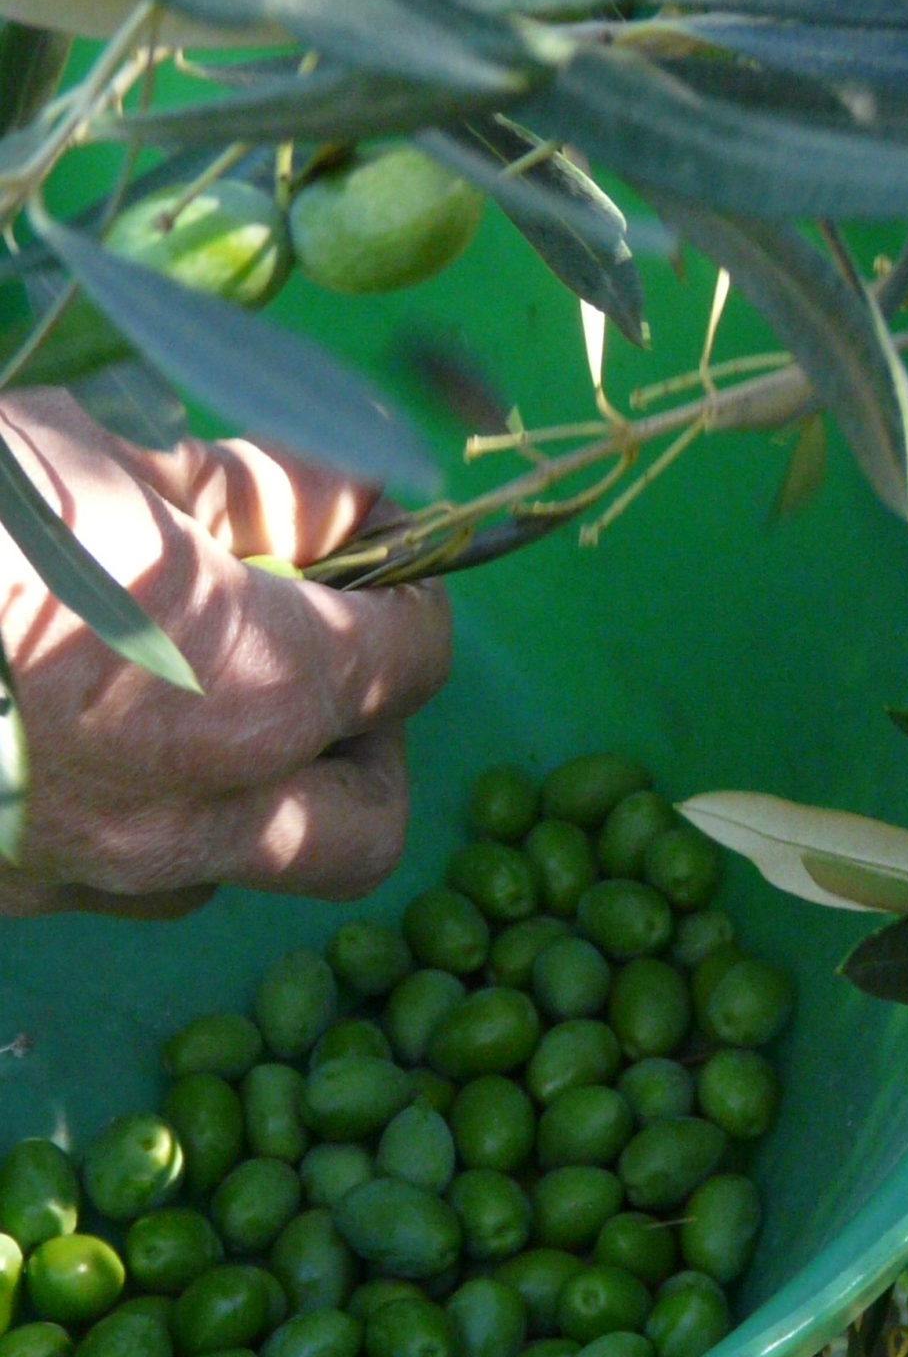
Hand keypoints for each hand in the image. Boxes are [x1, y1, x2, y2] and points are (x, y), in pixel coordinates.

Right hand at [0, 392, 450, 916]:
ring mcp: (90, 876)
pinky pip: (117, 884)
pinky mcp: (8, 899)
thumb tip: (350, 508)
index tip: (373, 556)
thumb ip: (258, 495)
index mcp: (254, 689)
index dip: (409, 596)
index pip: (417, 661)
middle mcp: (196, 815)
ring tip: (188, 699)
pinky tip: (81, 738)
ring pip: (238, 871)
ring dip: (250, 797)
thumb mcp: (111, 456)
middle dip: (365, 746)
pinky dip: (138, 820)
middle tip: (313, 662)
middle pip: (367, 826)